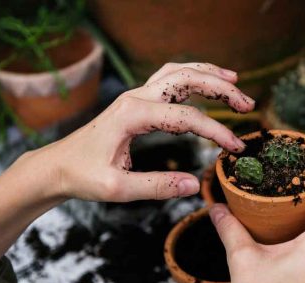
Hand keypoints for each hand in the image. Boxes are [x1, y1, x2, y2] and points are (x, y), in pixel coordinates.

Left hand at [0, 62, 253, 264]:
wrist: (57, 166)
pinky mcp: (136, 102)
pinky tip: (206, 82)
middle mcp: (135, 98)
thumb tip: (194, 185)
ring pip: (178, 73)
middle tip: (247, 104)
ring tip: (235, 82)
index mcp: (132, 115)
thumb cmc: (83, 176)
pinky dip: (192, 77)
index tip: (235, 148)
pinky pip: (169, 80)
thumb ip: (157, 186)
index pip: (186, 117)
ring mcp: (135, 96)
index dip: (216, 131)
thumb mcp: (118, 189)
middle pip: (186, 80)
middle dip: (221, 88)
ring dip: (208, 75)